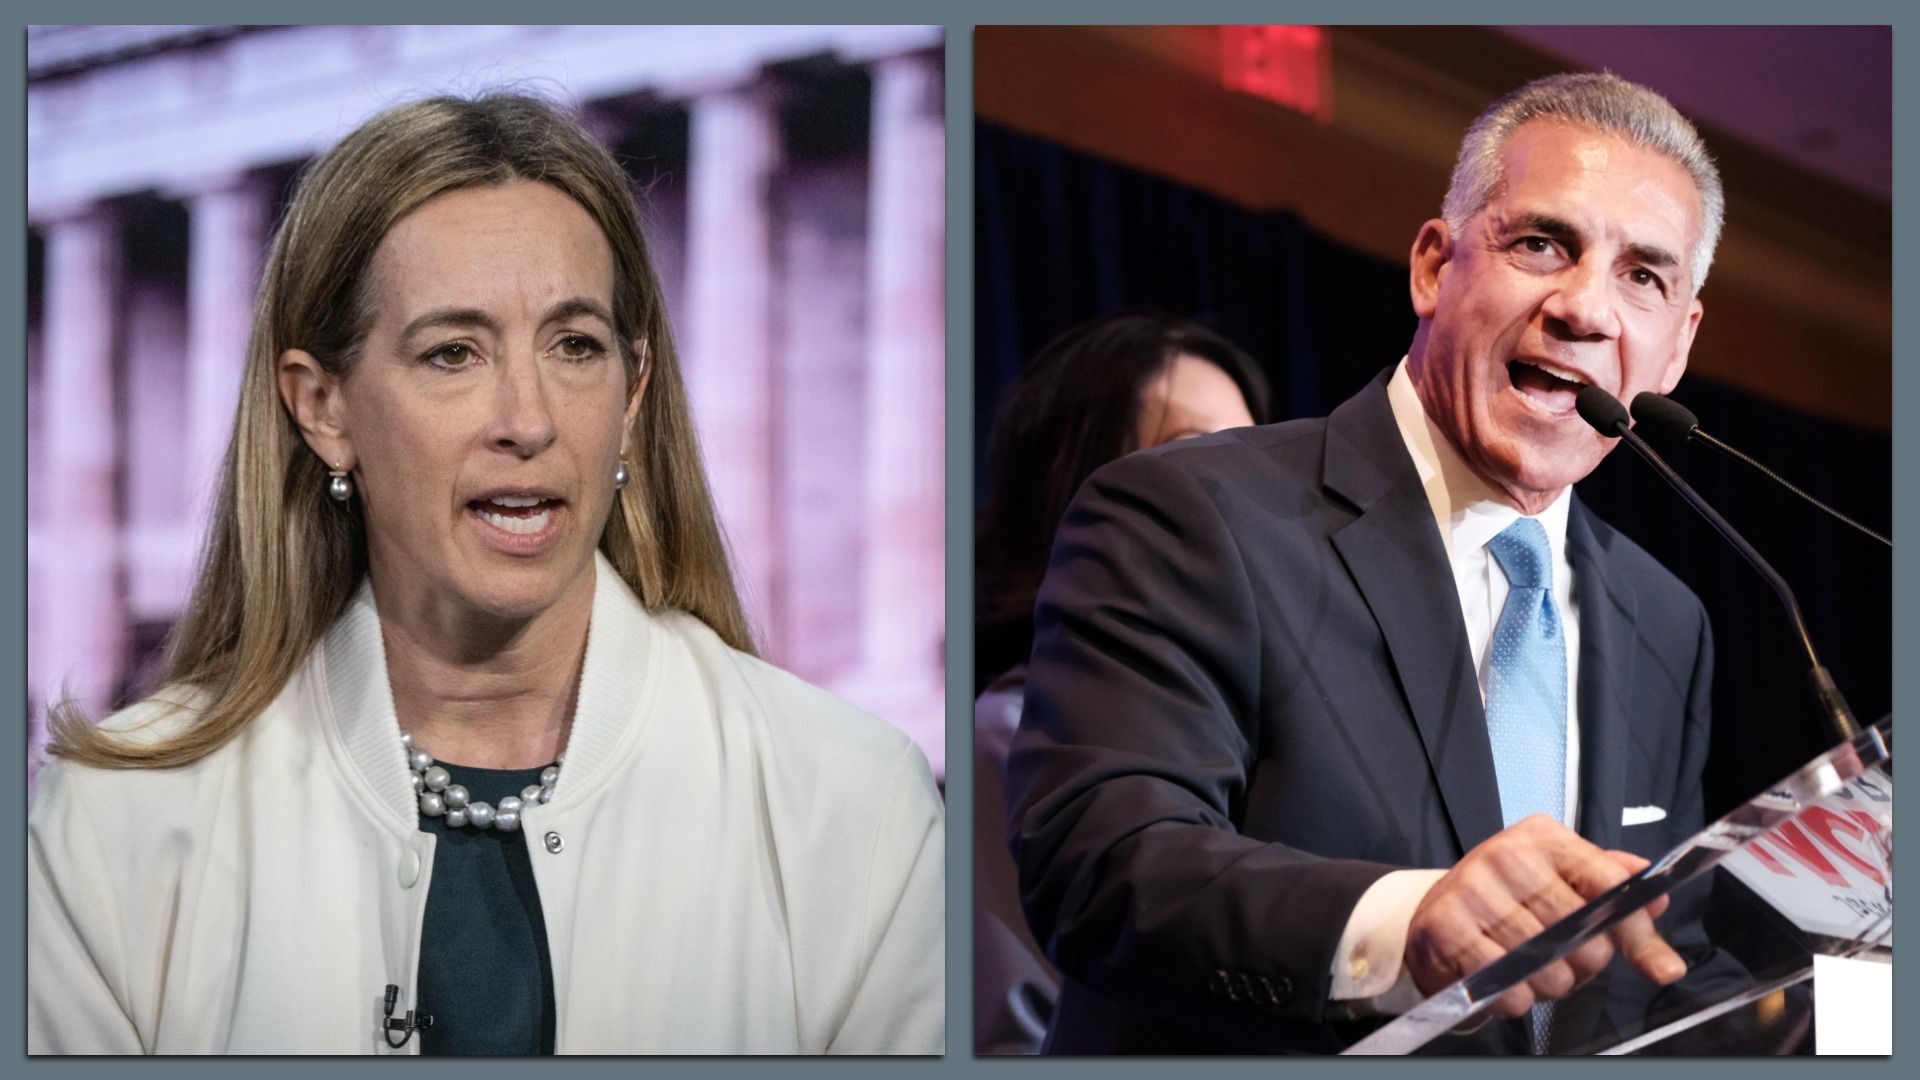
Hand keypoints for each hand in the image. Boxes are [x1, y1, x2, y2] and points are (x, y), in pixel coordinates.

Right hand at [1403, 815, 1684, 1017]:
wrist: (1438, 912)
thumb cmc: (1510, 900)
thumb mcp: (1564, 884)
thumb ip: (1615, 894)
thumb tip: (1659, 902)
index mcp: (1542, 837)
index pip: (1608, 881)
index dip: (1633, 927)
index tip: (1649, 960)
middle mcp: (1504, 854)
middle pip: (1581, 932)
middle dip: (1583, 962)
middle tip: (1562, 959)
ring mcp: (1471, 888)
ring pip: (1545, 965)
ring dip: (1547, 984)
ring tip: (1530, 969)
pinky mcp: (1445, 926)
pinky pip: (1505, 984)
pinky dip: (1514, 998)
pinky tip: (1504, 981)